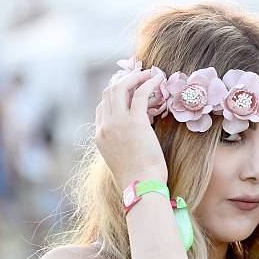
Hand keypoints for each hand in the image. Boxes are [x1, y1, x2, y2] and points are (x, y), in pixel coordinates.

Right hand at [95, 69, 167, 188]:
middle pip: (108, 92)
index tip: (129, 88)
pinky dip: (149, 82)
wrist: (140, 186)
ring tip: (150, 73)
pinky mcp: (135, 122)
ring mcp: (117, 123)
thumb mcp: (123, 160)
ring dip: (136, 77)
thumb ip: (123, 145)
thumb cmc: (138, 179)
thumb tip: (135, 139)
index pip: (101, 107)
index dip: (115, 95)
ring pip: (120, 87)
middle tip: (139, 76)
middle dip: (123, 80)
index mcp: (100, 136)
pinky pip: (140, 93)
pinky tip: (158, 79)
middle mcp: (105, 126)